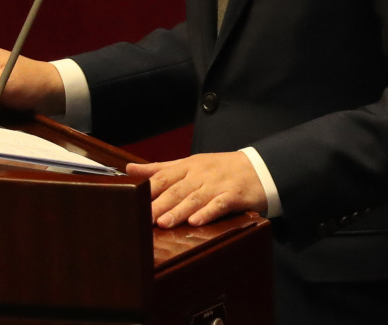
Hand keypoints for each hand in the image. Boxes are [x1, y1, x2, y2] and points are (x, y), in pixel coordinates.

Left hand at [126, 152, 266, 227]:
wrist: (257, 167)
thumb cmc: (218, 168)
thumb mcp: (189, 164)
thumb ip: (159, 169)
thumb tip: (130, 169)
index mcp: (187, 166)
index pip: (163, 176)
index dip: (147, 189)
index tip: (133, 201)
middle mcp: (200, 174)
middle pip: (176, 189)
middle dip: (159, 204)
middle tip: (143, 218)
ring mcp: (217, 184)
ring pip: (195, 198)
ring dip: (179, 211)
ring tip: (164, 223)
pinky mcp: (234, 195)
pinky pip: (219, 205)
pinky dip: (208, 213)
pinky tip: (196, 222)